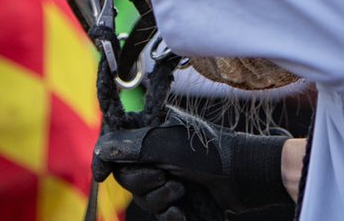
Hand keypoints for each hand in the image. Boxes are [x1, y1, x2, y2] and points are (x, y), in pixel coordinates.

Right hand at [93, 106, 291, 219]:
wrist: (244, 178)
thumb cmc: (210, 153)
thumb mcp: (167, 146)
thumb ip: (132, 147)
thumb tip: (102, 148)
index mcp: (153, 130)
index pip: (117, 143)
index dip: (105, 158)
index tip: (99, 175)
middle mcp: (157, 152)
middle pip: (126, 175)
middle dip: (142, 182)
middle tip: (163, 177)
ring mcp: (168, 176)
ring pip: (142, 197)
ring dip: (159, 198)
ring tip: (181, 192)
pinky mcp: (178, 199)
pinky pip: (159, 213)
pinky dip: (169, 214)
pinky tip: (182, 211)